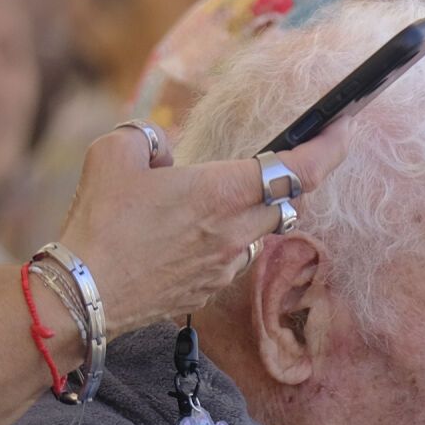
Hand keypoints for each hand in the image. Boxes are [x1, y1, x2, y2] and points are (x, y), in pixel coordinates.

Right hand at [52, 119, 351, 334]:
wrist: (80, 297)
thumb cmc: (98, 222)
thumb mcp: (116, 153)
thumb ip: (149, 138)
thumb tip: (167, 152)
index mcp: (223, 192)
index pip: (300, 168)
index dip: (330, 147)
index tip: (344, 128)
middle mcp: (236, 231)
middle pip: (287, 200)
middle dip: (286, 179)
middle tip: (274, 161)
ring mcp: (226, 265)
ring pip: (260, 231)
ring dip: (252, 212)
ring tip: (210, 200)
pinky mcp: (210, 289)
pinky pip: (234, 256)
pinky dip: (225, 239)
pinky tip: (186, 235)